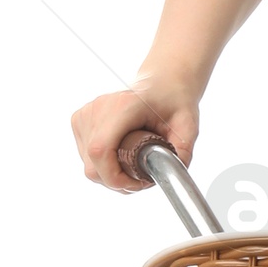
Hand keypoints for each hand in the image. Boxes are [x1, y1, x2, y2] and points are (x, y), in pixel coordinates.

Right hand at [71, 78, 199, 193]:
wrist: (160, 83)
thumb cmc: (174, 101)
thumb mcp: (188, 126)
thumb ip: (183, 153)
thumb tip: (170, 178)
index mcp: (123, 106)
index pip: (100, 150)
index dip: (114, 177)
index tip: (138, 183)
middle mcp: (98, 108)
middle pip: (93, 164)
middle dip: (117, 181)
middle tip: (142, 178)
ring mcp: (85, 115)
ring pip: (89, 165)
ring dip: (111, 175)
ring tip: (134, 164)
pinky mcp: (79, 121)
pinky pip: (86, 157)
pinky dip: (103, 166)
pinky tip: (121, 155)